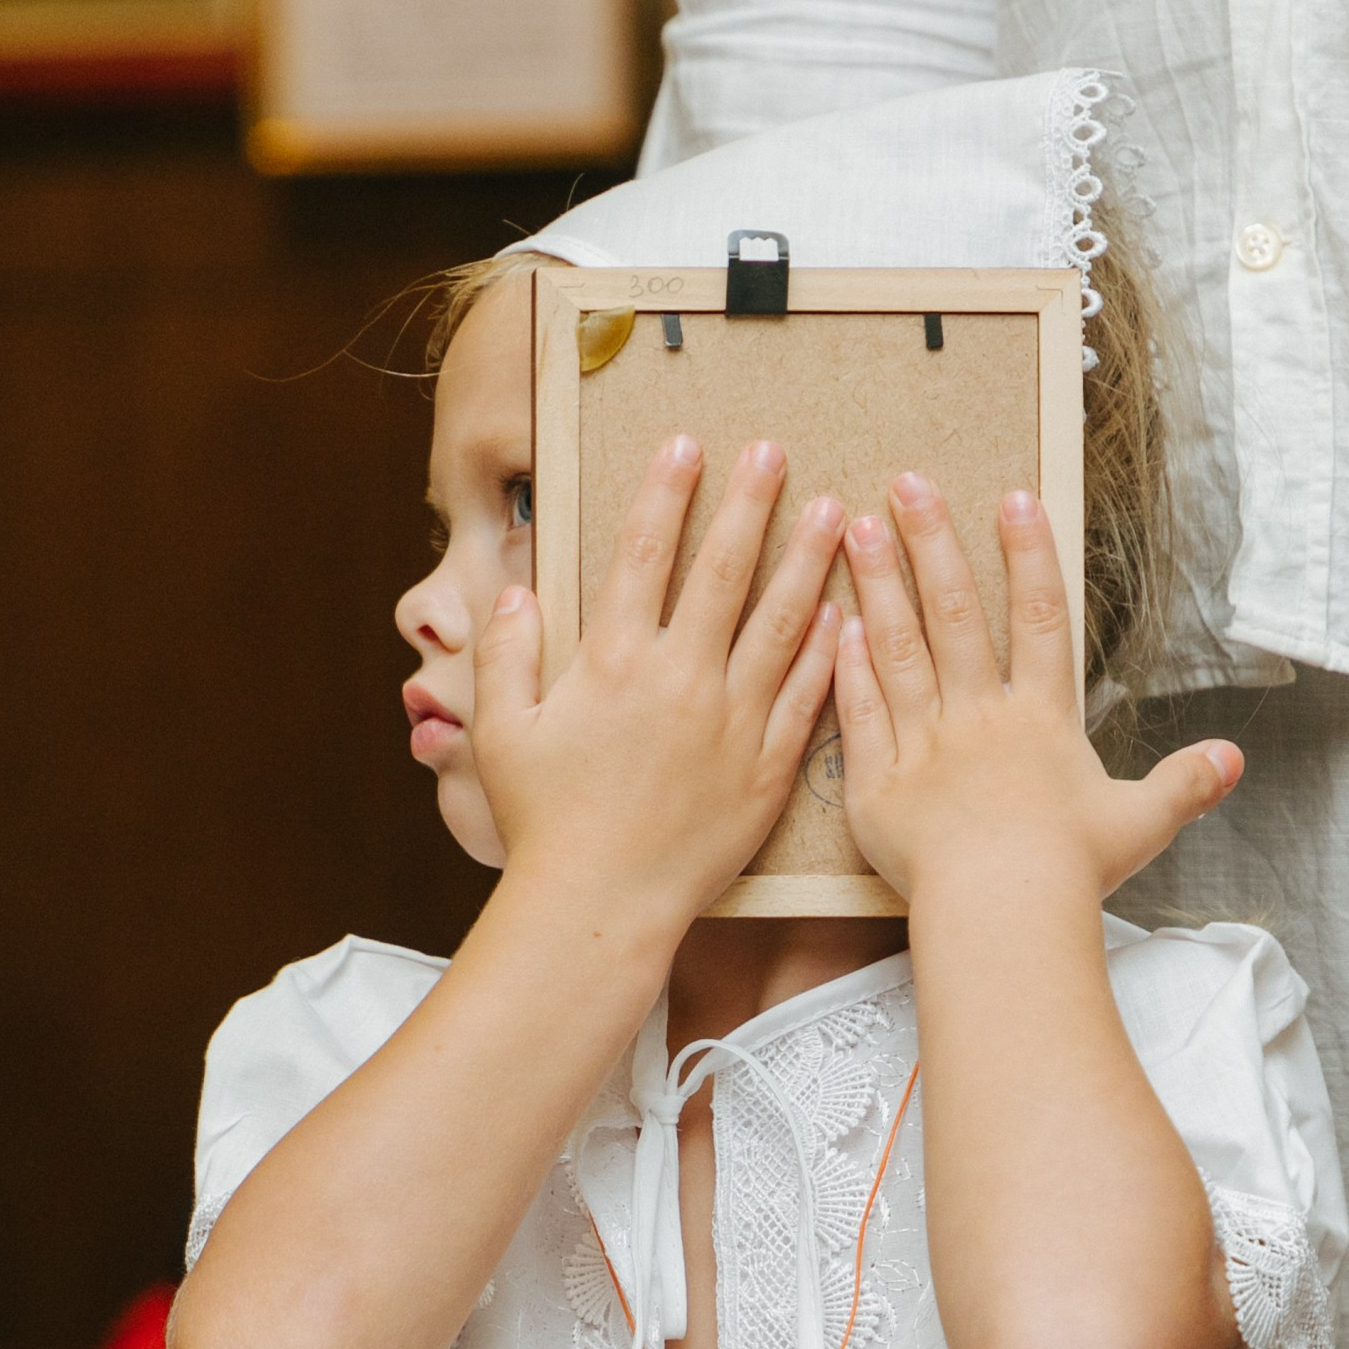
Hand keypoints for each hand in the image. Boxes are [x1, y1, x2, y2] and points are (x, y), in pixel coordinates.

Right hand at [471, 436, 844, 939]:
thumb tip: (512, 592)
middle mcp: (681, 679)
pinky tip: (847, 613)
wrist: (601, 905)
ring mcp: (732, 723)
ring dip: (808, 560)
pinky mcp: (766, 769)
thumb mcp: (501, 734)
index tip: (689, 444)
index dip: (667, 491)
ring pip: (782, 623)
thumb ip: (503, 655)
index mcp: (614, 661)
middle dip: (751, 502)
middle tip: (777, 452)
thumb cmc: (544, 824)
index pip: (644, 552)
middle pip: (724, 570)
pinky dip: (830, 652)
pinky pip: (806, 697)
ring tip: (833, 511)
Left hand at [834, 475, 1238, 905]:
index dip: (1031, 556)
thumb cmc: (1069, 873)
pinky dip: (846, 666)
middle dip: (930, 543)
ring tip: (855, 526)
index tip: (1015, 499)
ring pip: (897, 649)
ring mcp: (923, 746)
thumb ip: (1183, 784)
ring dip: (877, 584)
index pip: (1040, 620)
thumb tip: (1233, 760)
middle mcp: (978, 719)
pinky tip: (834, 620)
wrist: (1003, 912)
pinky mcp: (878, 786)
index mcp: (1040, 721)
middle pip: (954, 615)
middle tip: (908, 484)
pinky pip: (858, 714)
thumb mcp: (1140, 823)